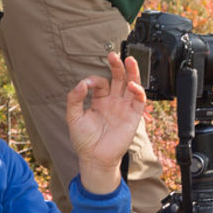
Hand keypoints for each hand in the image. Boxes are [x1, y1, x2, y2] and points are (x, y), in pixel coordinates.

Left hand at [66, 52, 147, 195]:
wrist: (94, 157)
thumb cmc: (84, 140)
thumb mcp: (73, 117)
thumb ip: (75, 98)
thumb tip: (81, 83)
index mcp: (100, 100)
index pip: (101, 82)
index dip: (94, 80)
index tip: (86, 85)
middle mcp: (113, 102)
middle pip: (119, 78)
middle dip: (117, 66)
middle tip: (113, 55)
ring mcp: (124, 108)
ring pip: (132, 85)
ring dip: (132, 72)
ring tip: (130, 60)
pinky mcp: (133, 116)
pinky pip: (139, 100)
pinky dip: (138, 91)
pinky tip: (132, 85)